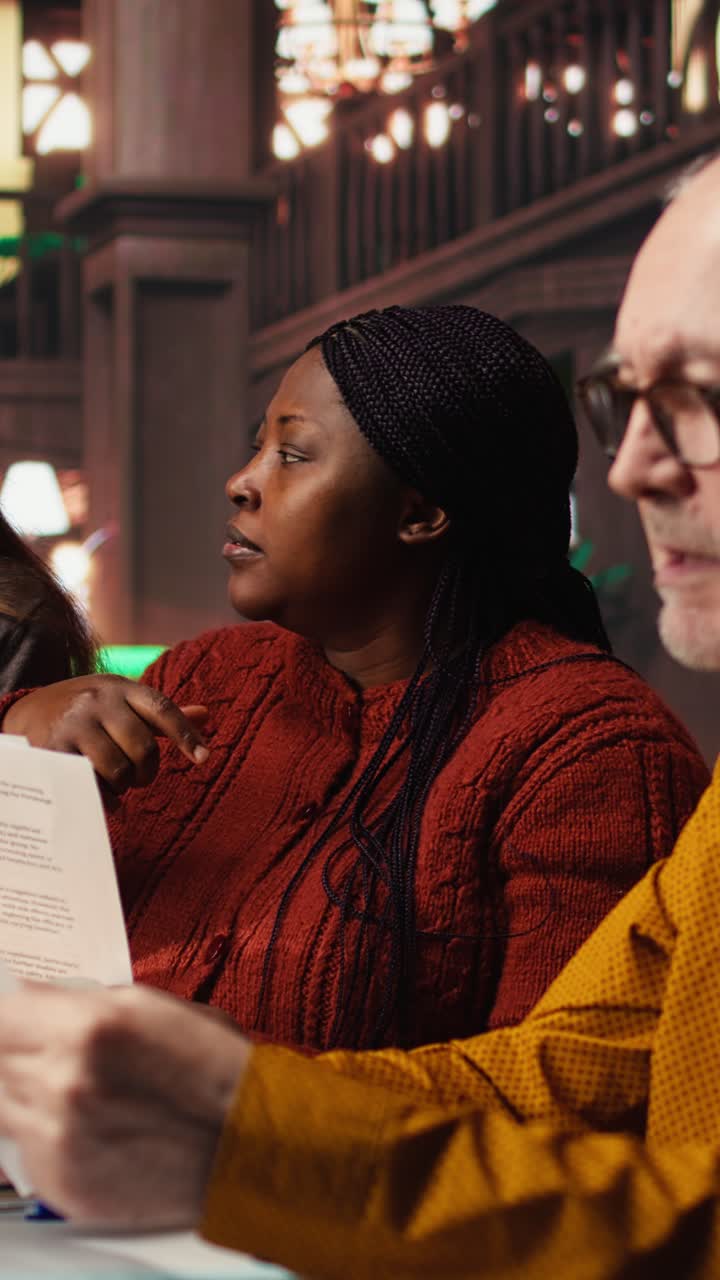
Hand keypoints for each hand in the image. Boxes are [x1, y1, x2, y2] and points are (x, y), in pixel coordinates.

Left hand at [0, 983, 250, 1225]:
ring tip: (81, 1095)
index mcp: (89, 1028)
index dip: (12, 1017)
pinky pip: (27, 1152)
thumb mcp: (152, 1007)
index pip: (3, 1014)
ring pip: (5, 1107)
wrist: (250, 1145)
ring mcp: (61, 1139)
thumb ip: (84, 1003)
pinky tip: (92, 1130)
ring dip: (28, 1097)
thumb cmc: (214, 1071)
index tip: (17, 1021)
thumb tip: (35, 1001)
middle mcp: (66, 1083)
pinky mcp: (64, 1184)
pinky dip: (48, 1140)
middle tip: (56, 1058)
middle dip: (21, 1054)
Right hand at [3, 676, 207, 796]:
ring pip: (117, 769)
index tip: (204, 758)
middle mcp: (99, 701)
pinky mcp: (54, 748)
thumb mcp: (124, 701)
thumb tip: (207, 715)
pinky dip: (105, 799)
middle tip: (140, 777)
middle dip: (147, 771)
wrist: (32, 708)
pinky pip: (90, 784)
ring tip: (119, 783)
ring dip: (124, 786)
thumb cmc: (91, 710)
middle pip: (143, 748)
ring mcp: (75, 724)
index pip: (162, 708)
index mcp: (122, 688)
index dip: (186, 734)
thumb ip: (161, 714)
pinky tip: (107, 799)